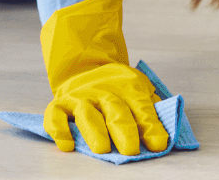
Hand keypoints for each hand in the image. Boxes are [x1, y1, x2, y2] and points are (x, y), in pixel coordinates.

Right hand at [40, 0, 168, 155]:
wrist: (86, 67)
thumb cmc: (118, 89)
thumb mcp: (140, 91)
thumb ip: (152, 109)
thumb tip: (163, 134)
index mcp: (129, 87)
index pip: (142, 107)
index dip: (150, 126)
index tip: (157, 144)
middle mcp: (104, 91)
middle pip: (115, 110)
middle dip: (124, 131)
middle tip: (130, 150)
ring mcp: (80, 97)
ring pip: (87, 114)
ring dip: (95, 132)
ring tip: (102, 150)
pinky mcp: (60, 103)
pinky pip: (55, 115)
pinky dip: (59, 129)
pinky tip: (66, 144)